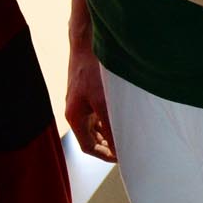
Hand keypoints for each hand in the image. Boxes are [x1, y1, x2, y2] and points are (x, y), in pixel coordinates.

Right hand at [64, 35, 115, 162]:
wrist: (87, 44)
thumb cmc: (92, 72)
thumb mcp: (103, 103)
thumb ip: (109, 127)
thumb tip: (118, 148)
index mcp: (75, 117)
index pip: (88, 147)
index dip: (106, 155)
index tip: (122, 157)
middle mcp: (76, 112)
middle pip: (91, 138)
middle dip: (108, 145)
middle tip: (127, 148)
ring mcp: (81, 102)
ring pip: (95, 127)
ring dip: (109, 133)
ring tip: (127, 135)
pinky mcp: (87, 93)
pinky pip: (97, 114)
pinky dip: (108, 120)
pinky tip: (122, 118)